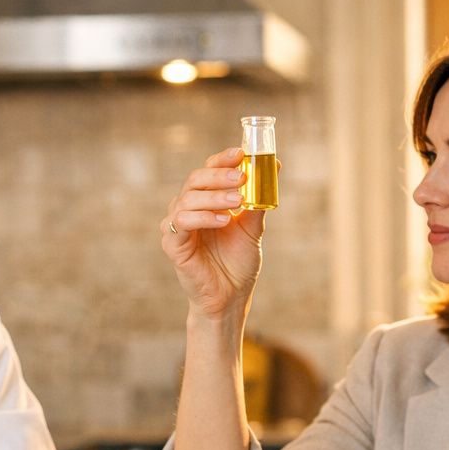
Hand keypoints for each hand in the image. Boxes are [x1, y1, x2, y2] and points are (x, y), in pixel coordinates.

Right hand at [161, 147, 268, 319]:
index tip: (241, 153)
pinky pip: (182, 223)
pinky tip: (223, 221)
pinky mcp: (173, 245)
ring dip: (214, 196)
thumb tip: (275, 166)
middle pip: (195, 180)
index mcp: (205, 201)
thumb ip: (258, 200)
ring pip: (187, 199)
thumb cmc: (237, 263)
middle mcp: (187, 209)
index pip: (207, 171)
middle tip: (241, 177)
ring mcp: (177, 226)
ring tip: (237, 201)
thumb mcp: (253, 228)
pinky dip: (203, 218)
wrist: (230, 297)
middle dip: (219, 175)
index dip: (222, 159)